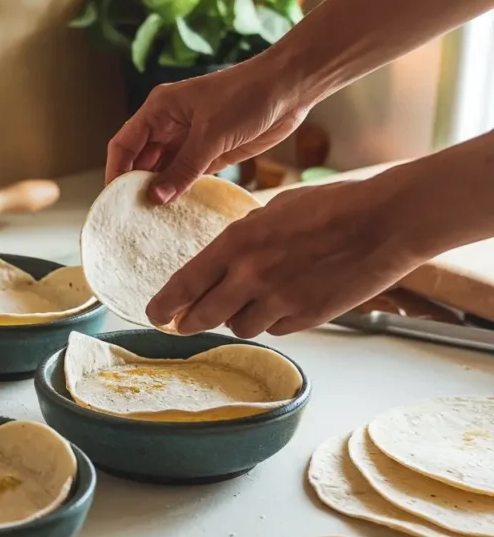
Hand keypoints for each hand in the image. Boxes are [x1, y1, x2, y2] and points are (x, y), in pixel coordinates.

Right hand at [105, 53, 309, 203]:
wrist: (290, 89)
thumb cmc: (247, 97)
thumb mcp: (211, 134)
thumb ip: (183, 168)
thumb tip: (155, 198)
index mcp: (159, 110)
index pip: (124, 144)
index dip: (115, 172)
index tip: (113, 201)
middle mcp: (168, 126)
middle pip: (140, 161)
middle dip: (134, 187)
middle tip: (131, 218)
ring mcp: (189, 141)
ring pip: (162, 172)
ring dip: (158, 193)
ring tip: (151, 221)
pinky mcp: (210, 154)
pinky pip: (186, 177)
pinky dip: (179, 193)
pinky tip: (175, 213)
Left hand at [144, 179, 425, 337]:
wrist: (384, 223)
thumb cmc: (332, 207)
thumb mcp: (273, 211)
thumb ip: (244, 236)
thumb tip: (225, 255)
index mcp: (238, 243)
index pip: (186, 283)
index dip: (165, 304)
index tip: (153, 314)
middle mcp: (252, 276)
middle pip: (204, 316)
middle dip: (190, 321)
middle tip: (183, 323)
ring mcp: (280, 301)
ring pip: (239, 326)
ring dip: (236, 318)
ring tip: (246, 302)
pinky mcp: (307, 318)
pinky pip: (274, 329)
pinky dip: (271, 321)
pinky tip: (282, 302)